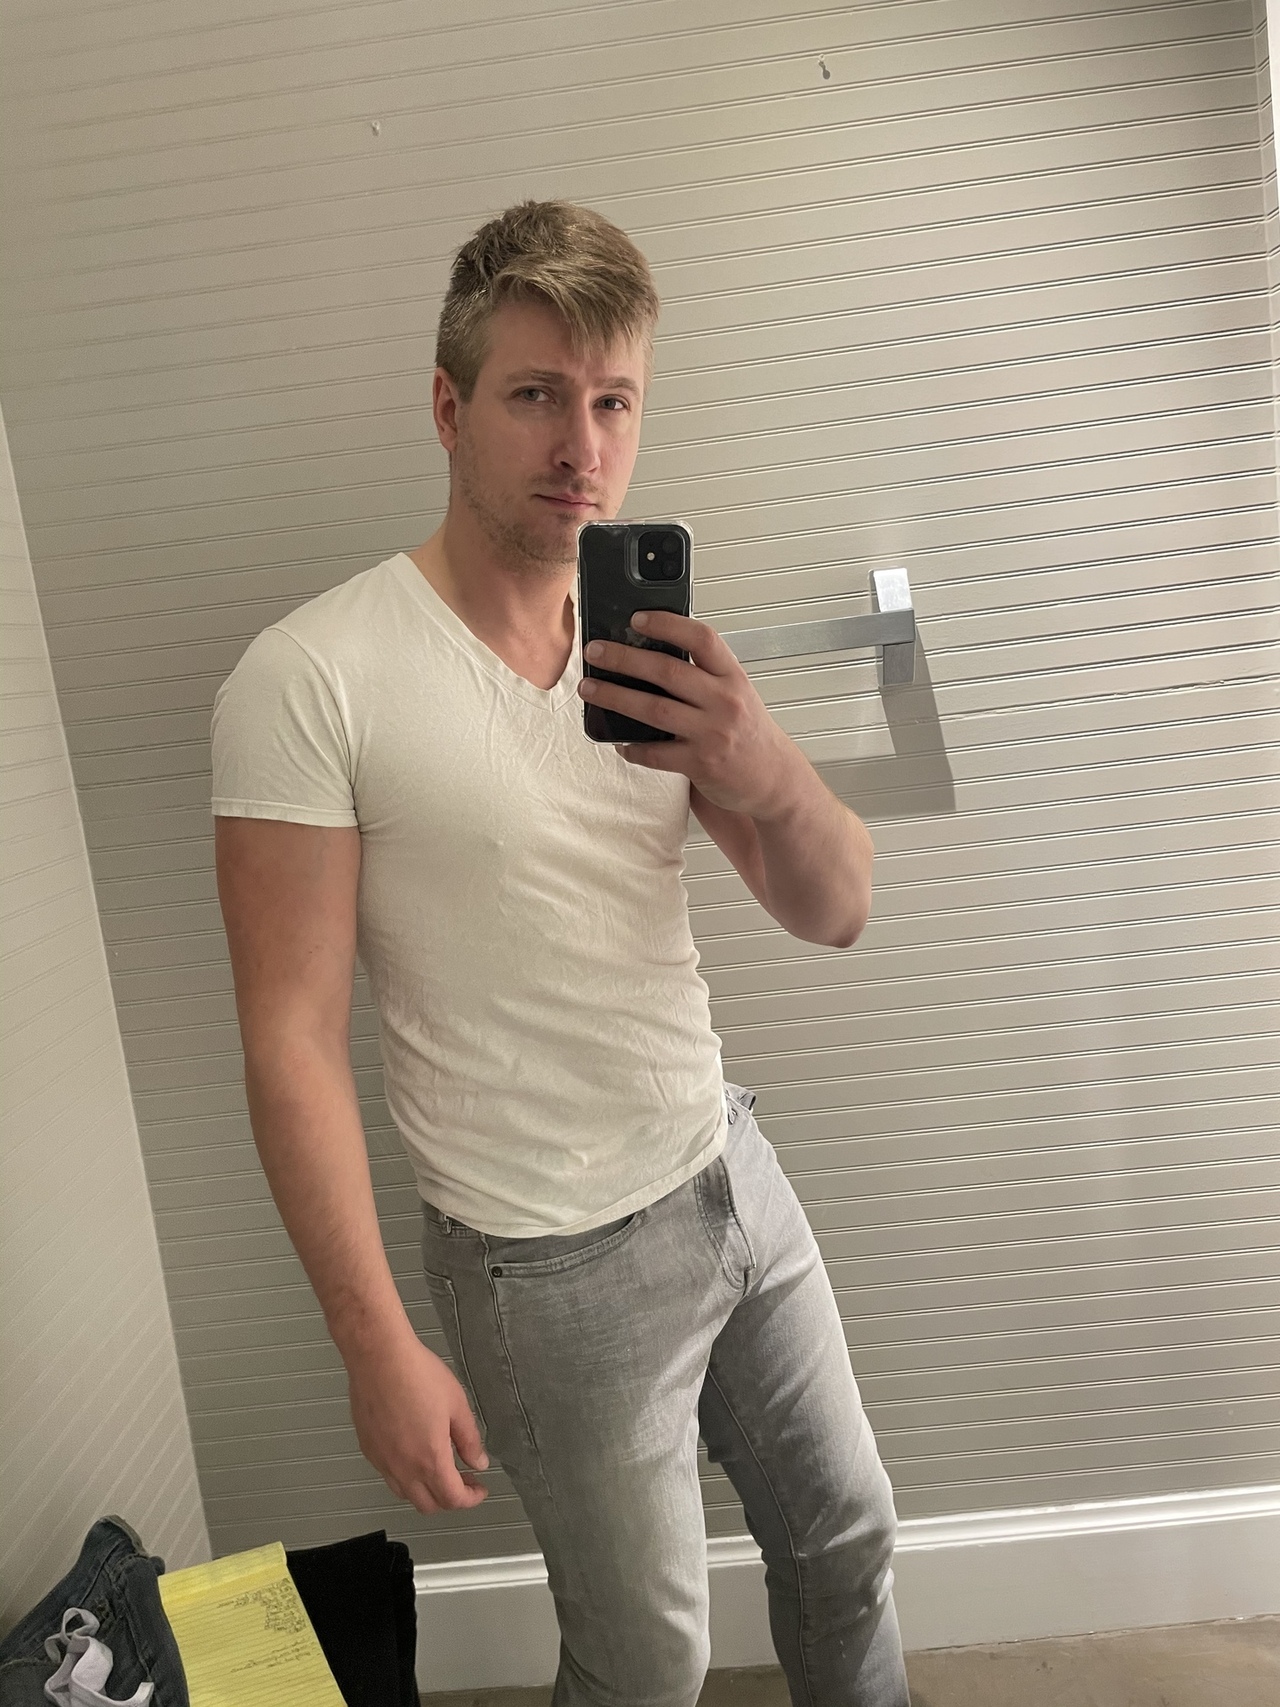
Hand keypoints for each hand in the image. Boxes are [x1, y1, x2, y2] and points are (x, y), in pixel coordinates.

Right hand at [346, 1332, 489, 1513]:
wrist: (379, 1358)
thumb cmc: (417, 1375)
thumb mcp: (457, 1405)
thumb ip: (469, 1440)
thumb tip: (478, 1462)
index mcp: (430, 1460)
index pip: (452, 1499)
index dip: (471, 1498)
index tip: (479, 1489)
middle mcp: (403, 1468)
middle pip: (428, 1505)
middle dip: (450, 1498)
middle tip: (463, 1479)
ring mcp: (382, 1461)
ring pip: (406, 1494)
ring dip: (426, 1490)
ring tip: (440, 1467)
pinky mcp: (368, 1450)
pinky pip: (389, 1476)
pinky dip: (405, 1476)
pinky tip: (414, 1453)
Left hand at [578, 610, 802, 817]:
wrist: (774, 779)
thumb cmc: (749, 733)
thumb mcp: (737, 694)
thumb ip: (705, 676)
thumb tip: (651, 657)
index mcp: (733, 677)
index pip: (701, 638)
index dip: (667, 624)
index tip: (637, 618)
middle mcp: (725, 701)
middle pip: (667, 671)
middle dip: (623, 658)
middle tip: (595, 650)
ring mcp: (712, 733)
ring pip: (653, 710)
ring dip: (615, 697)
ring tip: (590, 688)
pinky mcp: (700, 764)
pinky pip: (655, 753)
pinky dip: (632, 747)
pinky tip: (619, 742)